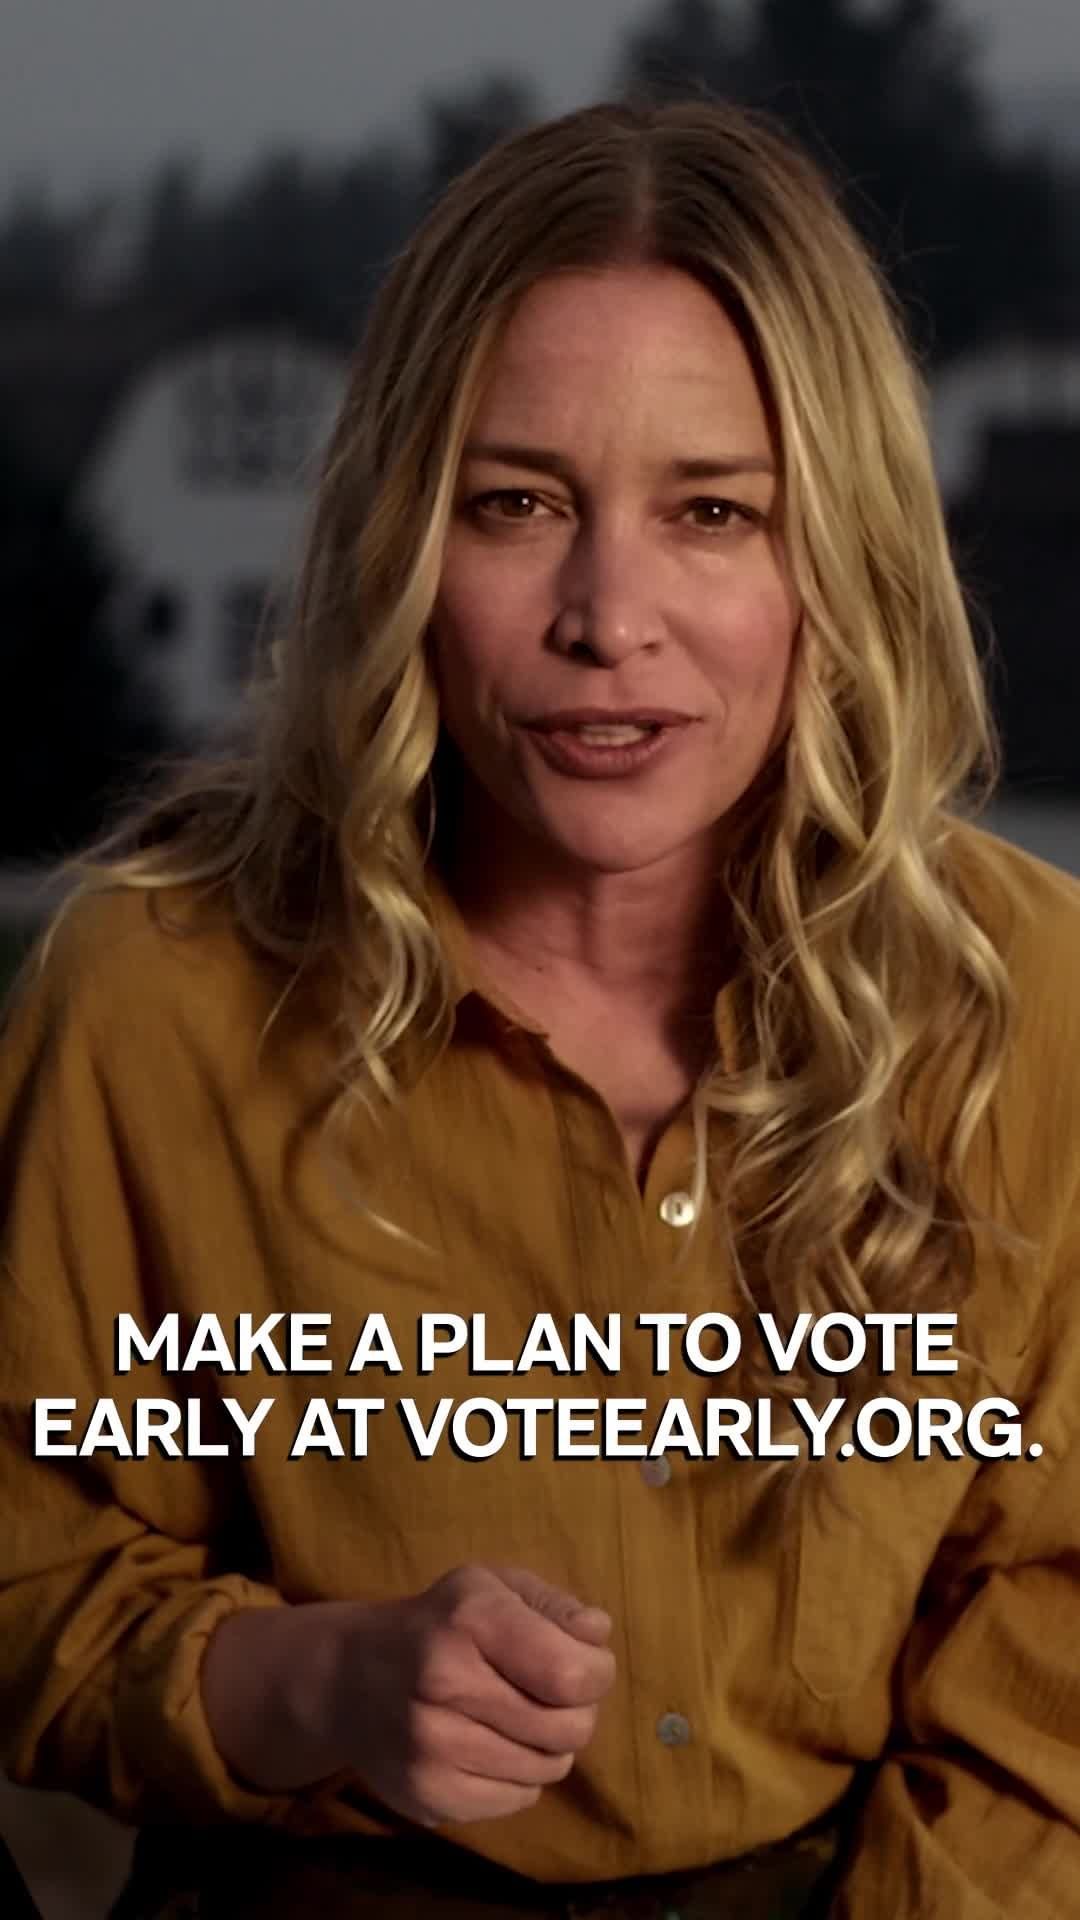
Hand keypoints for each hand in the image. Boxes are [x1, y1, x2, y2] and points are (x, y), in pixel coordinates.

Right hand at [328, 1563, 615, 1825]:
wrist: (351, 1677)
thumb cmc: (441, 1624)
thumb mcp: (493, 1587)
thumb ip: (554, 1606)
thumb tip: (597, 1637)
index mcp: (470, 1619)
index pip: (571, 1674)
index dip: (596, 1673)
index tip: (583, 1665)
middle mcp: (445, 1682)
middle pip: (568, 1729)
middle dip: (576, 1712)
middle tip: (549, 1695)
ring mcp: (432, 1746)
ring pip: (548, 1769)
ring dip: (548, 1746)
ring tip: (517, 1718)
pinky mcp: (427, 1794)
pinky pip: (518, 1800)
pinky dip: (519, 1777)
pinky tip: (490, 1745)